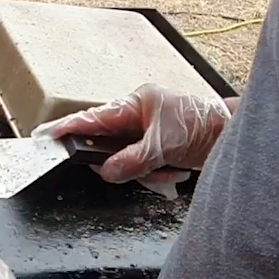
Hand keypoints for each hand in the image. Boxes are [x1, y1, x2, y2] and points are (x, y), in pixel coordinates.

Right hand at [32, 83, 230, 198]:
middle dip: (122, 162)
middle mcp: (136, 117)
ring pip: (124, 161)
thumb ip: (132, 159)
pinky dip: (155, 174)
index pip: (93, 118)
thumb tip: (105, 171)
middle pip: (107, 144)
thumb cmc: (202, 126)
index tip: (47, 137)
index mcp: (135, 104)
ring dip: (145, 171)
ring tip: (169, 168)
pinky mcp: (153, 150)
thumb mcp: (164, 144)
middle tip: (141, 167)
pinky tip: (173, 171)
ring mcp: (144, 134)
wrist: (231, 137)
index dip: (69, 128)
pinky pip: (139, 168)